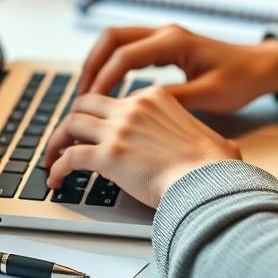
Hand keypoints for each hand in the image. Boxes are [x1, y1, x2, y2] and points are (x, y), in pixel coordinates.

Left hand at [43, 86, 241, 206]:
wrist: (208, 179)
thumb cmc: (213, 164)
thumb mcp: (211, 137)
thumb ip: (205, 137)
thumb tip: (225, 148)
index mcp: (154, 98)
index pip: (116, 100)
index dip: (101, 115)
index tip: (96, 129)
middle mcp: (133, 108)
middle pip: (86, 103)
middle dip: (72, 120)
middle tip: (66, 138)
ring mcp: (119, 129)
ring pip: (71, 124)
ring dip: (57, 141)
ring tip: (52, 158)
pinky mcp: (108, 155)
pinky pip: (70, 156)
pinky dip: (58, 167)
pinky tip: (56, 180)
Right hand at [79, 24, 277, 112]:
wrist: (261, 67)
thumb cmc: (240, 79)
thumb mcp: (209, 95)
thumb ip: (173, 100)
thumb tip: (137, 109)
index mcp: (173, 41)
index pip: (124, 55)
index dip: (103, 79)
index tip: (90, 103)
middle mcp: (165, 33)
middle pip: (112, 38)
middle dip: (92, 65)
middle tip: (81, 95)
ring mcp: (164, 37)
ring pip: (117, 41)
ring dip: (99, 63)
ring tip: (88, 94)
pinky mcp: (166, 45)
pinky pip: (129, 49)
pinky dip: (113, 65)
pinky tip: (109, 90)